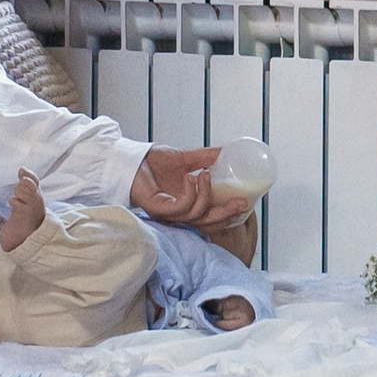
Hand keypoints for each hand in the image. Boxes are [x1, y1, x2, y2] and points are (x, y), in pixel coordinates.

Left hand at [130, 145, 245, 234]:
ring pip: (196, 217)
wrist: (130, 158)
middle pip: (208, 224)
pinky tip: (191, 177)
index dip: (229, 215)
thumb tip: (229, 153)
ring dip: (206, 196)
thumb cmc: (153, 161)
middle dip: (227, 214)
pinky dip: (191, 193)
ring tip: (206, 175)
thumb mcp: (186, 158)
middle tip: (241, 202)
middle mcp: (179, 214)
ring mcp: (168, 213)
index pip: (211, 219)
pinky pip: (181, 208)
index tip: (246, 203)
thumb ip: (207, 158)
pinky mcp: (158, 208)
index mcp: (187, 206)